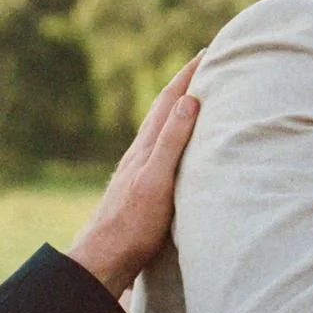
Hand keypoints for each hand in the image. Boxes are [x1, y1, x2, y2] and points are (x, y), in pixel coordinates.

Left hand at [67, 57, 200, 296]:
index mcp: (146, 147)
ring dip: (178, 107)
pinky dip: (173, 133)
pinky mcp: (139, 186)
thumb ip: (172, 141)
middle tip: (206, 64)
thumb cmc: (133, 225)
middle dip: (184, 83)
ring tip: (194, 96)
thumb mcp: (157, 181)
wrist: (103, 259)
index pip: (170, 101)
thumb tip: (189, 99)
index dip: (189, 75)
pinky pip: (159, 147)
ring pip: (160, 128)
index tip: (209, 52)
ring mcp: (137, 169)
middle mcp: (140, 152)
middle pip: (164, 109)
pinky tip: (174, 145)